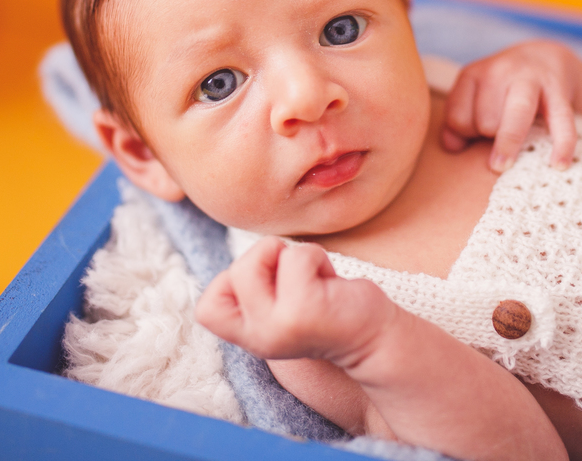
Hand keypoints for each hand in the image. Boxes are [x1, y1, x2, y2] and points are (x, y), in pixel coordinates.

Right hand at [195, 237, 394, 367]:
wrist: (376, 338)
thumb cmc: (326, 306)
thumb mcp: (278, 304)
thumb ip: (252, 287)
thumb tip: (227, 244)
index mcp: (249, 336)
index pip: (206, 310)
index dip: (230, 284)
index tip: (269, 286)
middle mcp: (258, 337)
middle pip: (234, 270)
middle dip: (266, 258)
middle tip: (296, 277)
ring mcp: (279, 325)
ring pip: (262, 254)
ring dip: (293, 254)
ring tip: (314, 278)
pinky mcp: (304, 310)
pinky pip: (297, 256)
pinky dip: (316, 257)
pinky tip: (331, 282)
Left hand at [440, 40, 581, 171]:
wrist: (545, 58)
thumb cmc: (501, 89)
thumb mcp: (473, 96)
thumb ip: (456, 121)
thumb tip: (452, 147)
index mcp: (473, 74)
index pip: (458, 117)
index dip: (464, 133)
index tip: (475, 133)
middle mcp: (501, 72)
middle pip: (486, 120)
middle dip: (489, 136)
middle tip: (498, 134)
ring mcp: (532, 79)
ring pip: (516, 115)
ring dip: (508, 143)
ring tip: (503, 167)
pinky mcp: (559, 91)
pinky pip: (561, 121)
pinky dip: (561, 144)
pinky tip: (558, 165)